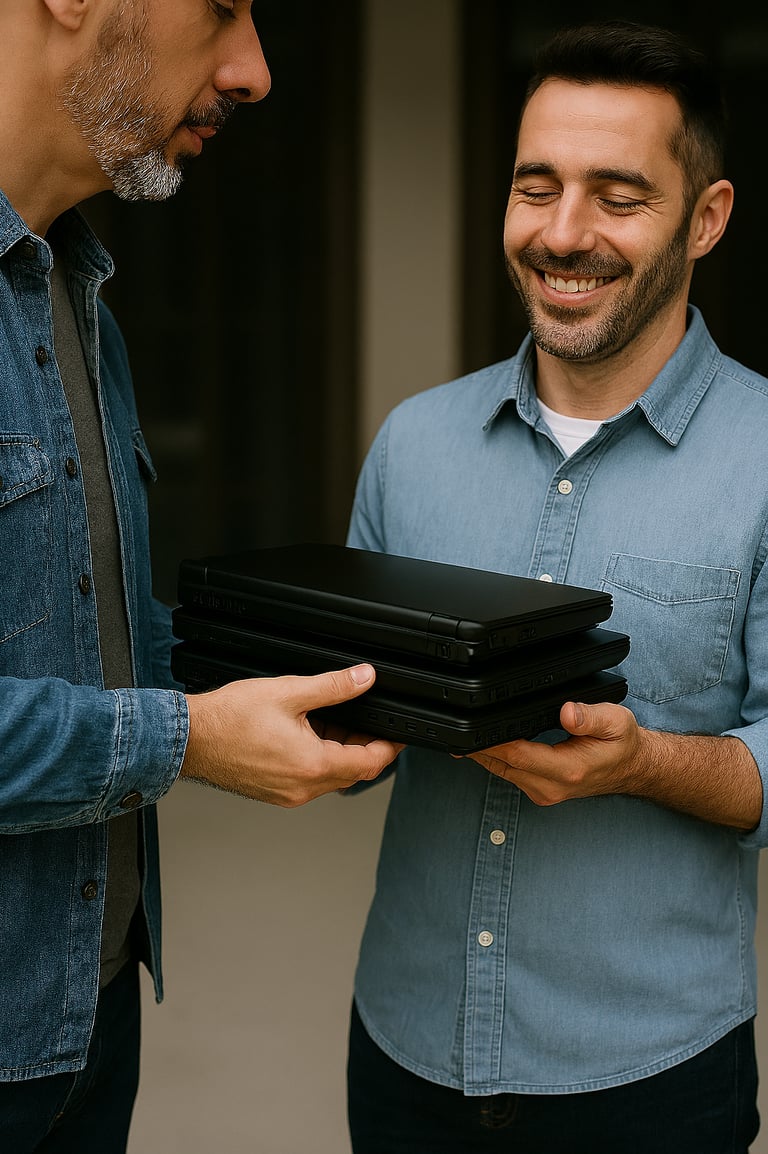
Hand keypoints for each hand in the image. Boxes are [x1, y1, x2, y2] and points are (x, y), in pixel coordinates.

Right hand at [181, 664, 402, 806]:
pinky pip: (310, 780)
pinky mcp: (274, 793)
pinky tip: (307, 733)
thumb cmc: (228, 720)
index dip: (390, 746)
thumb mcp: (289, 692)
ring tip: (331, 718)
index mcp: (312, 765)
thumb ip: (334, 687)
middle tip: (366, 717)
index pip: (370, 763)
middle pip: (353, 772)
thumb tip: (364, 678)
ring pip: (331, 776)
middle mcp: (303, 788)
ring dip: (340, 751)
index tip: (399, 732)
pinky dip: (318, 758)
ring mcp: (288, 794)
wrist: (189, 739)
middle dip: (365, 745)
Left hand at [467, 699, 644, 806]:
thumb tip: (567, 712)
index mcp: (568, 770)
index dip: (493, 741)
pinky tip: (484, 744)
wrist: (633, 769)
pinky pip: (508, 774)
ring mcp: (544, 792)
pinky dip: (494, 759)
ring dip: (482, 753)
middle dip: (478, 746)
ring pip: (501, 771)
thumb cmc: (623, 745)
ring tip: (462, 732)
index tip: (474, 724)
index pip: (518, 755)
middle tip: (457, 723)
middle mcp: (551, 786)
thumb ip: (590, 717)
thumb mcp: (616, 722)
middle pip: (502, 765)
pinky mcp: (540, 791)